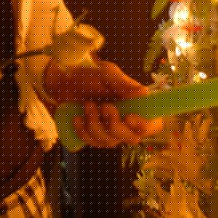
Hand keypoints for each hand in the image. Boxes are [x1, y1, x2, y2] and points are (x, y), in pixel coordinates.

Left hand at [45, 58, 161, 147]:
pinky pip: (93, 143)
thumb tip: (145, 93)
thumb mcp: (107, 74)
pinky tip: (77, 117)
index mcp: (136, 104)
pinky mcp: (94, 136)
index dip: (145, 126)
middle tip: (105, 106)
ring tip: (87, 105)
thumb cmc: (89, 74)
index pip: (153, 124)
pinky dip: (84, 131)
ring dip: (96, 125)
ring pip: (110, 142)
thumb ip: (124, 84)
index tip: (129, 117)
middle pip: (132, 138)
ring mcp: (110, 131)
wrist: (63, 81)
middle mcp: (126, 120)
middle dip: (116, 126)